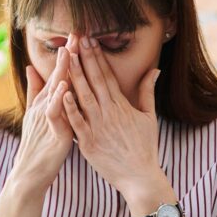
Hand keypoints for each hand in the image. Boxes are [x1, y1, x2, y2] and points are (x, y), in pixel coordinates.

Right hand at [11, 47, 73, 192]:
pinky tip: (65, 86)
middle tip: (75, 33)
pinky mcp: (51, 132)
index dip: (67, 54)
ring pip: (55, 90)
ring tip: (70, 52)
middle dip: (66, 55)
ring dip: (62, 71)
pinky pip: (54, 113)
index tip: (77, 35)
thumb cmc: (37, 145)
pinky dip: (59, 99)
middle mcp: (45, 106)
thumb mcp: (36, 115)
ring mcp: (47, 118)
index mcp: (46, 102)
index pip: (58, 73)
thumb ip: (35, 91)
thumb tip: (31, 68)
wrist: (29, 173)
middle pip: (57, 76)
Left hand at [63, 38, 169, 209]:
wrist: (140, 177)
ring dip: (74, 76)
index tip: (90, 40)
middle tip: (75, 39)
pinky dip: (69, 107)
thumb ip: (147, 92)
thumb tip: (154, 70)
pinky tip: (62, 92)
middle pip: (94, 81)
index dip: (97, 57)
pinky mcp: (88, 143)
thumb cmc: (144, 148)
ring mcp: (98, 127)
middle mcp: (109, 113)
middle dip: (84, 59)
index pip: (107, 76)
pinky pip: (77, 122)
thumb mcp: (149, 117)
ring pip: (83, 97)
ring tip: (66, 57)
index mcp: (122, 106)